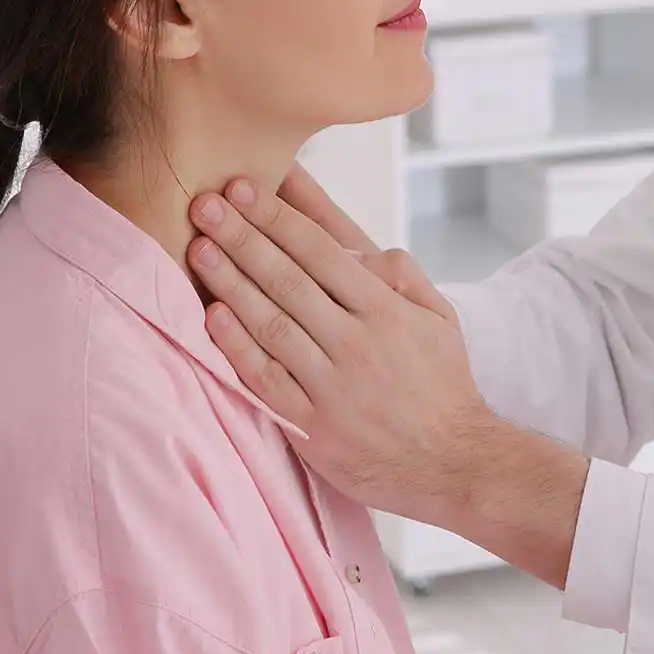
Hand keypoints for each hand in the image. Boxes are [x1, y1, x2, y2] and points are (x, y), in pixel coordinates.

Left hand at [186, 170, 589, 588]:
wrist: (454, 463)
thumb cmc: (445, 387)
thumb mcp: (443, 321)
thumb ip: (407, 278)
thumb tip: (368, 249)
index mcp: (387, 312)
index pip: (322, 253)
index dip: (279, 218)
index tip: (244, 189)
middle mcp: (357, 343)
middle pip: (288, 280)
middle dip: (243, 237)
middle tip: (204, 204)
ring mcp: (333, 387)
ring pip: (272, 324)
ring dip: (231, 283)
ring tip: (199, 249)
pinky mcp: (313, 428)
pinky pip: (266, 380)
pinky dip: (237, 347)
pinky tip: (212, 318)